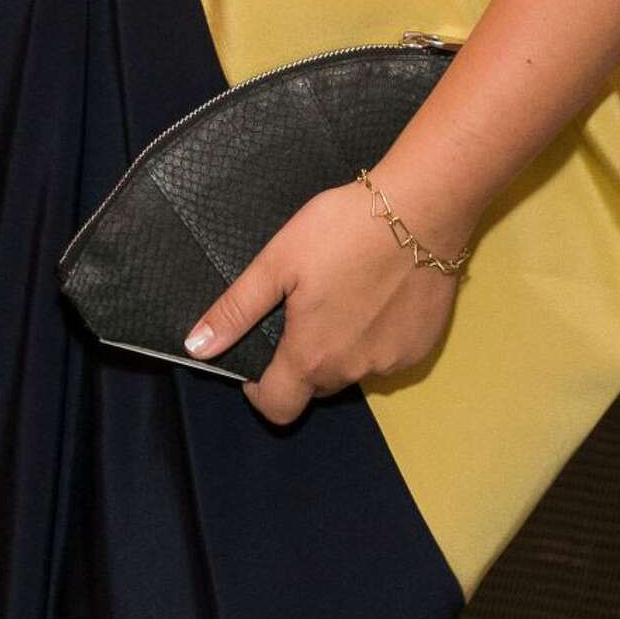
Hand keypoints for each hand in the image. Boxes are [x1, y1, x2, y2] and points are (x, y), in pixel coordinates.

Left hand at [184, 181, 460, 425]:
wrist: (420, 209)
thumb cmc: (341, 231)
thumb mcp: (277, 261)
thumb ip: (237, 309)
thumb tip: (197, 348)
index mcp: (312, 357)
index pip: (278, 408)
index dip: (260, 393)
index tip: (257, 362)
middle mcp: (354, 372)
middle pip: (316, 386)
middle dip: (301, 360)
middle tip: (301, 309)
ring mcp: (393, 363)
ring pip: (354, 368)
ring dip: (341, 347)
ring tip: (341, 294)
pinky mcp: (422, 346)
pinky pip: (387, 355)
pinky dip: (375, 337)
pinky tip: (376, 295)